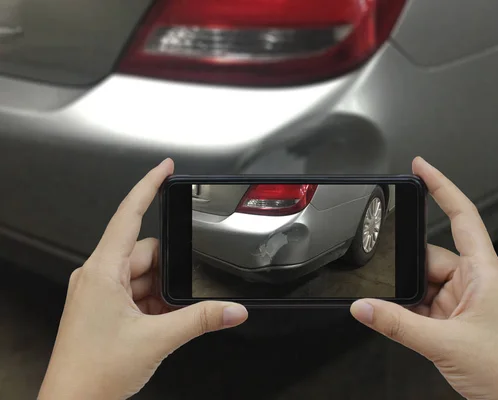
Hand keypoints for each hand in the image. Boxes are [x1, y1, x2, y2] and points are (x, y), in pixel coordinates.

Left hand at [39, 159, 247, 399]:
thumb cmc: (93, 372)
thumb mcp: (157, 339)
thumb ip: (201, 319)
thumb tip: (232, 310)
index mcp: (102, 271)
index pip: (128, 215)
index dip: (148, 187)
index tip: (164, 169)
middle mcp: (97, 276)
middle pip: (146, 253)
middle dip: (168, 272)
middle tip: (175, 300)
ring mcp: (99, 292)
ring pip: (144, 275)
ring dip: (160, 293)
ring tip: (162, 321)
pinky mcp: (103, 306)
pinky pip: (136, 292)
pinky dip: (152, 304)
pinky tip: (158, 324)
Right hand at [351, 157, 497, 399]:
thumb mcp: (444, 343)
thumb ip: (397, 324)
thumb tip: (362, 307)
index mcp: (483, 271)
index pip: (462, 215)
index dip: (441, 187)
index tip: (421, 167)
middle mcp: (473, 280)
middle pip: (429, 256)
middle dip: (406, 270)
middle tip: (390, 287)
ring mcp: (463, 300)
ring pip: (422, 282)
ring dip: (407, 297)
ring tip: (401, 315)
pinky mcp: (453, 319)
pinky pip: (422, 303)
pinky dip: (409, 311)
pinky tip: (402, 321)